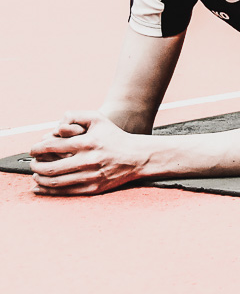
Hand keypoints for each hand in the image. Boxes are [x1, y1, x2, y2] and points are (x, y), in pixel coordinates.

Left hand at [29, 112, 148, 195]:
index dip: (37, 149)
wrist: (137, 156)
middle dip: (35, 166)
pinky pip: (65, 192)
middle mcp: (88, 160)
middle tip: (32, 163)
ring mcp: (90, 176)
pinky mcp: (93, 188)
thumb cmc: (115, 136)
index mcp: (87, 142)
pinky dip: (48, 191)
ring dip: (40, 179)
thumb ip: (76, 116)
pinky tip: (39, 188)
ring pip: (55, 181)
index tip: (33, 150)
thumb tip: (55, 126)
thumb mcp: (98, 119)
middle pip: (50, 167)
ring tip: (36, 174)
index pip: (52, 147)